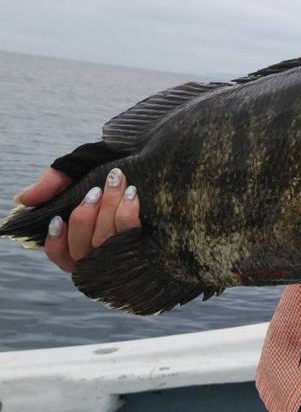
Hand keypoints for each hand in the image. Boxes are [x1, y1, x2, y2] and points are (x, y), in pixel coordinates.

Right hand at [15, 167, 140, 272]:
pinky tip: (130, 196)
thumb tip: (23, 199)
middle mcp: (104, 256)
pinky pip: (132, 239)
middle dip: (85, 216)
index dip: (56, 242)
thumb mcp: (84, 168)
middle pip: (83, 249)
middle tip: (97, 190)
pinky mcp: (149, 250)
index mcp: (87, 242)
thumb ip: (55, 182)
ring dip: (108, 210)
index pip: (62, 255)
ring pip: (106, 244)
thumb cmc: (123, 166)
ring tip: (118, 181)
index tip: (58, 219)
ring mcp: (126, 256)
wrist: (167, 155)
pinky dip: (127, 216)